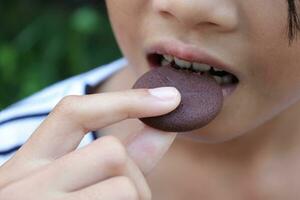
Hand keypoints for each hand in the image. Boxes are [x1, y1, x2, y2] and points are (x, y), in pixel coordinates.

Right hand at [0, 87, 180, 199]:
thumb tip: (163, 126)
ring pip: (125, 188)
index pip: (74, 112)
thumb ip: (119, 157)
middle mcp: (23, 186)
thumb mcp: (69, 184)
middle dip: (133, 176)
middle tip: (125, 197)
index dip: (126, 101)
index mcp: (25, 164)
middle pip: (111, 152)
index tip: (169, 98)